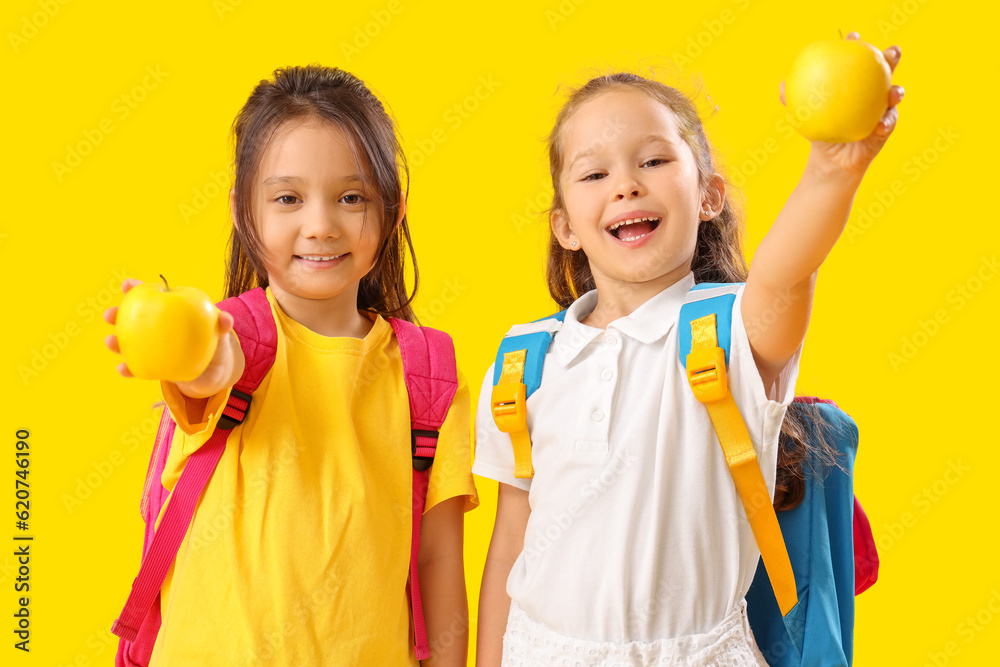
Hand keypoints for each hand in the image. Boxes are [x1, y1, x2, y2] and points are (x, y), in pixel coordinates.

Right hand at [104, 279, 236, 397]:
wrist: (214, 372)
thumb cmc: (216, 345)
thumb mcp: (221, 334)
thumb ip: (222, 325)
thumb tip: (225, 320)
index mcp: (170, 313)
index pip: (153, 296)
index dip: (138, 289)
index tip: (127, 285)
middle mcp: (156, 328)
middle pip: (132, 318)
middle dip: (118, 314)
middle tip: (110, 314)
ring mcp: (152, 348)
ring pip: (129, 342)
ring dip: (117, 342)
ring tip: (109, 342)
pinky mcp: (153, 367)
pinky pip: (138, 367)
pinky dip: (130, 368)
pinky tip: (123, 368)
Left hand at [779, 32, 904, 177]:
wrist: (831, 159)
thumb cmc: (820, 131)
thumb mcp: (806, 115)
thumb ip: (794, 100)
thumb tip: (782, 87)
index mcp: (855, 82)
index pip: (858, 58)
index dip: (858, 45)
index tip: (853, 38)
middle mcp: (873, 91)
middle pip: (886, 69)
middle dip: (891, 57)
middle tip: (889, 53)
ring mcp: (882, 108)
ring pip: (895, 94)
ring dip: (896, 91)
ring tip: (893, 93)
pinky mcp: (886, 127)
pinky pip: (889, 123)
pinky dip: (886, 123)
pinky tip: (880, 126)